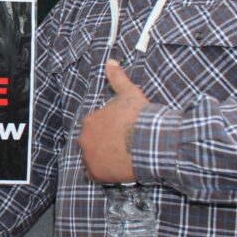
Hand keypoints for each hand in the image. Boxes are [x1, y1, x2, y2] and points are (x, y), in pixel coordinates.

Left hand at [78, 59, 147, 182]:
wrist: (151, 141)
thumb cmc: (140, 116)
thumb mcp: (129, 93)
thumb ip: (117, 77)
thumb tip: (111, 61)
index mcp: (89, 121)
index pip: (94, 126)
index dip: (108, 128)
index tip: (121, 130)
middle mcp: (84, 140)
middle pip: (91, 142)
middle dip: (103, 143)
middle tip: (122, 144)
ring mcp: (89, 158)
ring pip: (91, 158)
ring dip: (101, 158)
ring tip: (120, 157)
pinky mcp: (97, 174)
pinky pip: (93, 175)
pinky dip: (101, 173)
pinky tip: (114, 169)